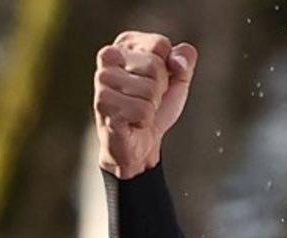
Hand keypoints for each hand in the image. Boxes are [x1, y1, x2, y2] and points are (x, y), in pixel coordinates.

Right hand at [93, 31, 196, 178]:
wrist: (139, 145)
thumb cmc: (155, 110)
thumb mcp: (176, 83)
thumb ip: (184, 63)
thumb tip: (183, 54)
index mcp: (125, 44)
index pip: (160, 44)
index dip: (168, 68)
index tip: (156, 81)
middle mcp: (108, 56)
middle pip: (155, 65)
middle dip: (160, 88)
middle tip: (147, 100)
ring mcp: (103, 79)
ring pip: (150, 88)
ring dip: (151, 106)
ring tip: (138, 110)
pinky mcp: (103, 102)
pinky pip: (143, 109)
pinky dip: (144, 120)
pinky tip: (132, 121)